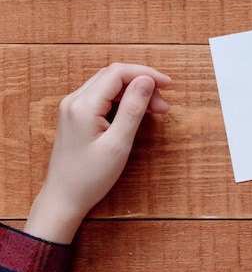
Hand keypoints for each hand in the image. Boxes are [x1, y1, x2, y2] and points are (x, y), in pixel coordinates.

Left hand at [24, 63, 171, 243]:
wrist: (64, 198)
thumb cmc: (89, 177)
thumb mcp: (118, 144)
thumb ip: (133, 109)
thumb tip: (146, 81)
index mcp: (83, 105)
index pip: (118, 73)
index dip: (146, 73)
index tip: (168, 85)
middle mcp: (74, 101)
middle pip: (113, 76)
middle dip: (142, 84)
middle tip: (163, 105)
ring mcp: (73, 108)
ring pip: (109, 86)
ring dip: (134, 92)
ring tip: (155, 111)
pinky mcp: (76, 116)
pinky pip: (102, 97)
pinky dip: (123, 100)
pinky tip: (136, 112)